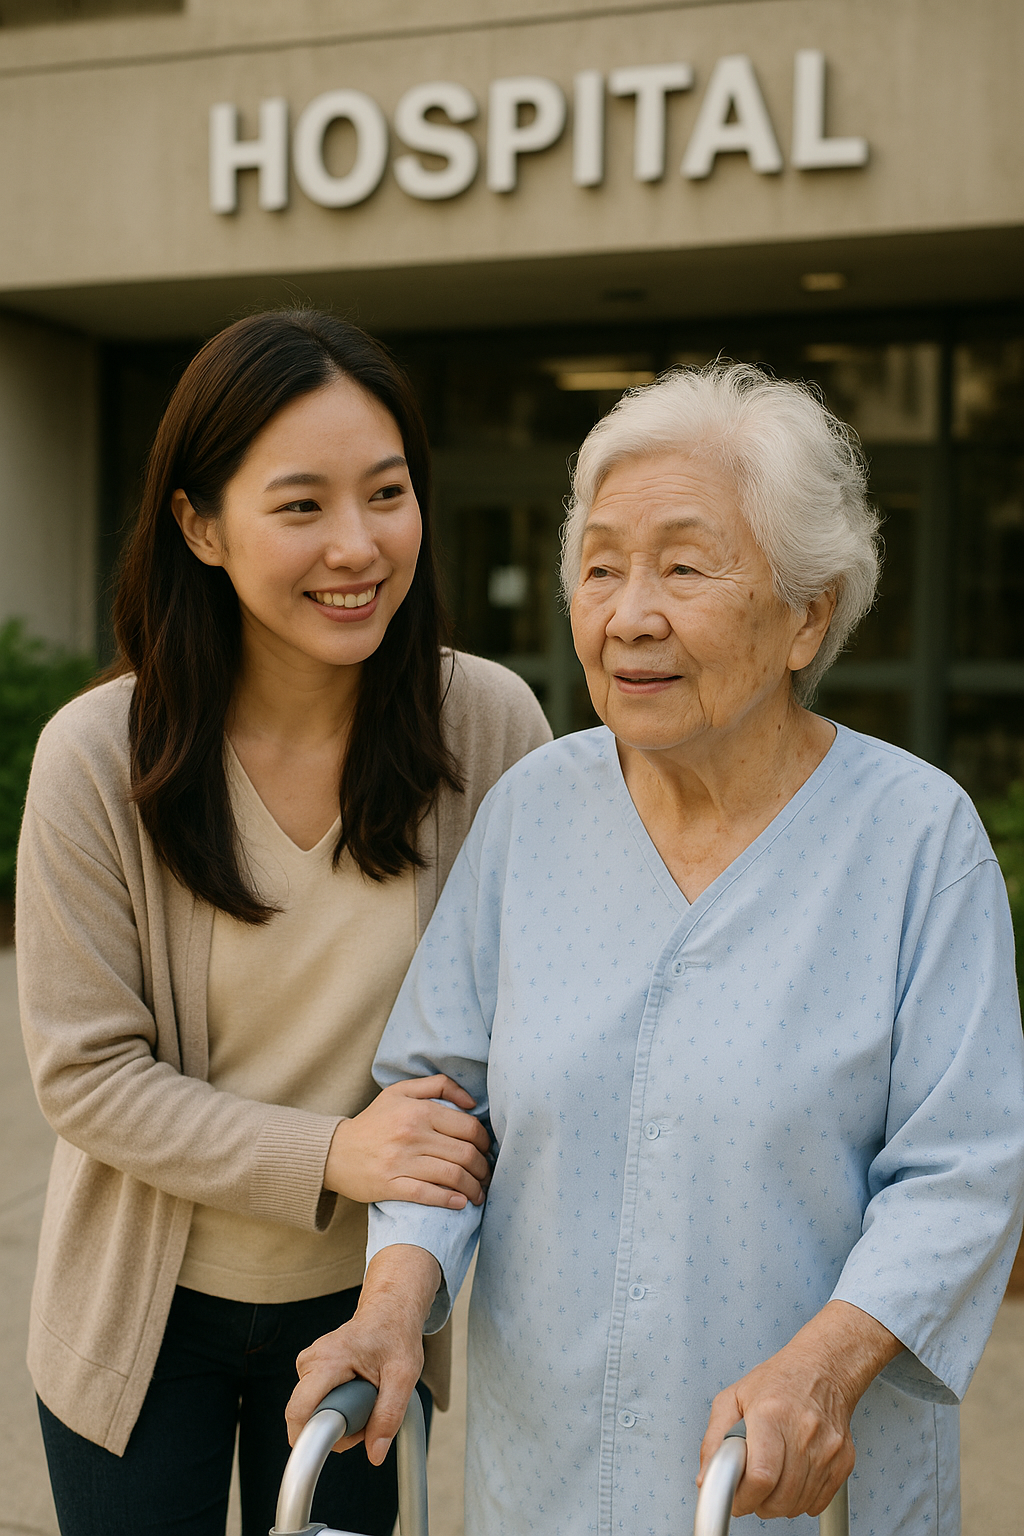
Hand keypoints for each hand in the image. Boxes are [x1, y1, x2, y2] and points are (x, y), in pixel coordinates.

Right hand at [286, 1247, 440, 1463]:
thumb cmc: (396, 1334)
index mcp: (328, 1360)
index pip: (299, 1411)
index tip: (341, 1443)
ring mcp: (307, 1365)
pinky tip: (357, 1392)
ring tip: (366, 1396)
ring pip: (313, 1412)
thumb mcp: (404, 1375)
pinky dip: (338, 1407)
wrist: (389, 1310)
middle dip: (337, 1427)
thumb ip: (389, 1414)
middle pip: (307, 1416)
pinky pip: (317, 1404)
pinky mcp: (311, 1371)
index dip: (311, 1438)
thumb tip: (375, 1454)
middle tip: (368, 1413)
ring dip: (340, 1417)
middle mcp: (310, 1361)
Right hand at [324, 1075, 490, 1208]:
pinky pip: (428, 1195)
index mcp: (419, 1110)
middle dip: (483, 1168)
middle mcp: (412, 1134)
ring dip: (473, 1188)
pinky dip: (449, 1200)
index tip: (486, 1151)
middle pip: (465, 1154)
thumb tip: (471, 1102)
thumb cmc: (374, 1121)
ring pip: (452, 1176)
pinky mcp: (391, 1185)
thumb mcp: (401, 1091)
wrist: (335, 1151)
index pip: (468, 1127)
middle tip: (486, 1176)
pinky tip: (460, 1203)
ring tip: (478, 1193)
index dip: (484, 1142)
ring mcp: (401, 1162)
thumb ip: (439, 1086)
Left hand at [698, 1300, 901, 1519]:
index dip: (743, 1497)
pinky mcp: (842, 1461)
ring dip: (777, 1503)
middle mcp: (802, 1432)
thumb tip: (706, 1479)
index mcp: (770, 1414)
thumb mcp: (732, 1398)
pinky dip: (799, 1500)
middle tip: (749, 1487)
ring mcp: (827, 1449)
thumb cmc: (778, 1381)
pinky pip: (817, 1502)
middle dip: (757, 1503)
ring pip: (797, 1505)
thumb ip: (713, 1440)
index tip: (735, 1497)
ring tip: (770, 1477)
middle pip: (779, 1498)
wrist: (822, 1369)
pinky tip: (790, 1478)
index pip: (760, 1476)